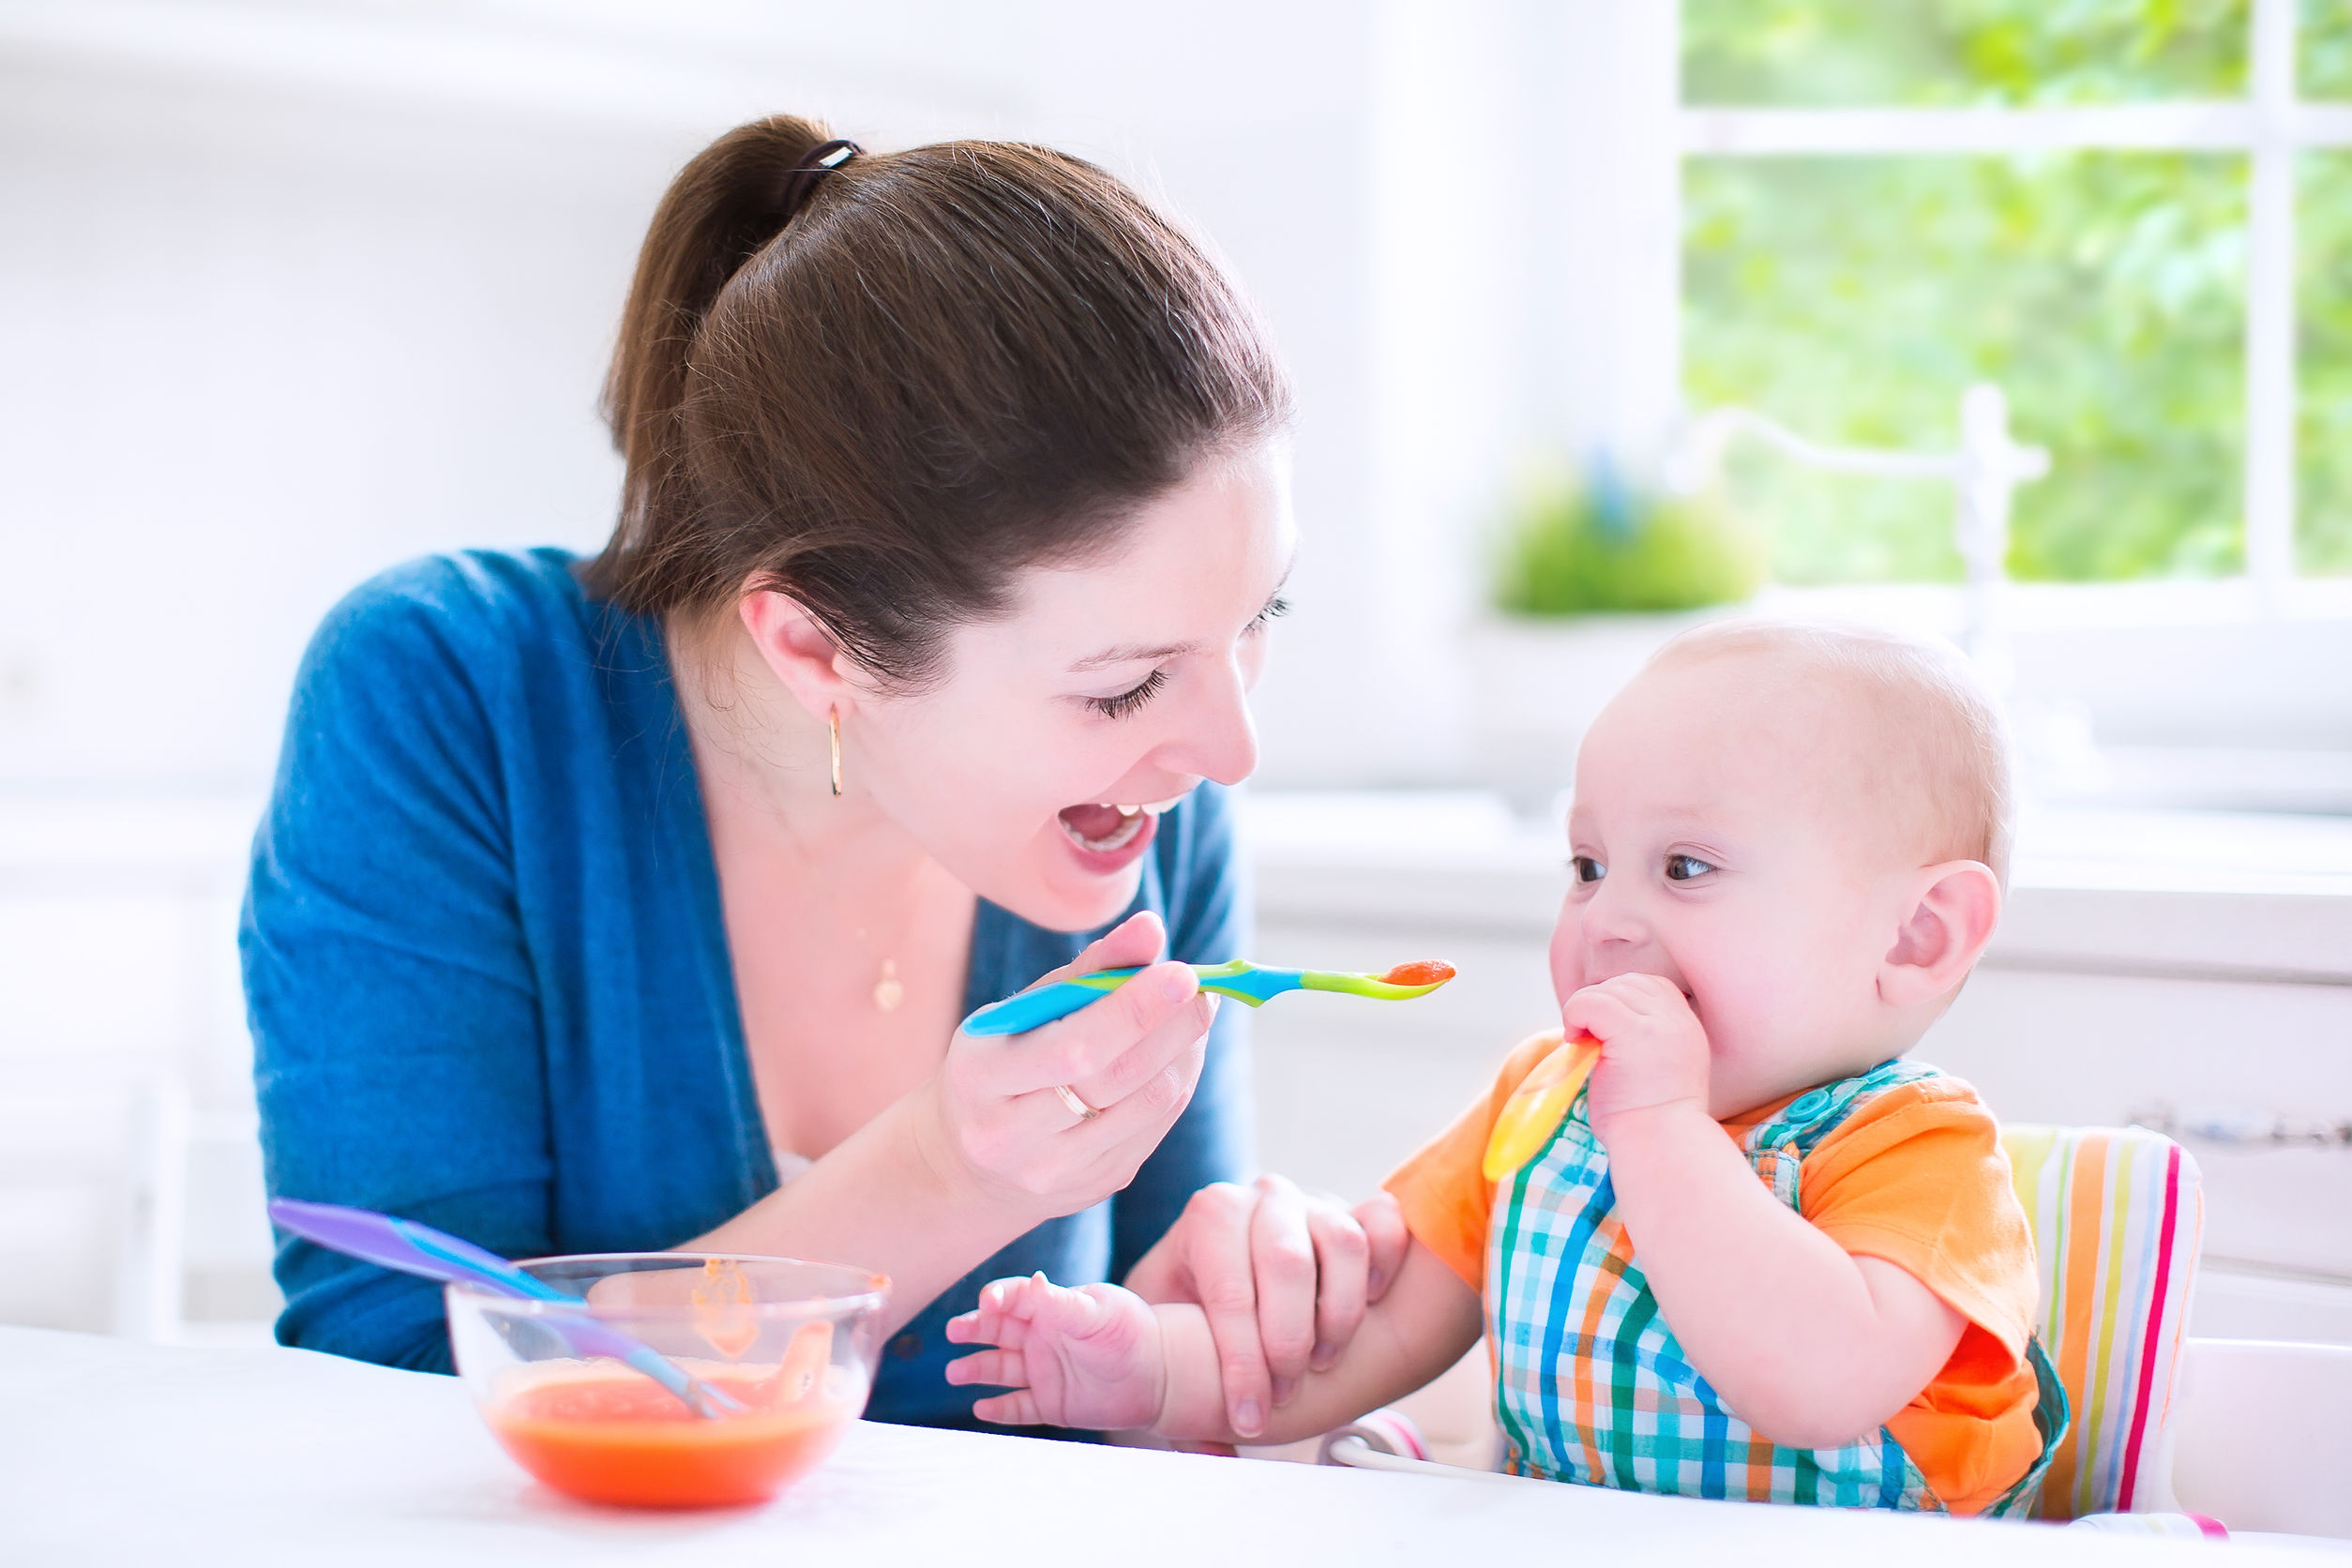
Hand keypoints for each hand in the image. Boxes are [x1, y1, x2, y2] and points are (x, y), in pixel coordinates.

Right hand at [914, 911, 1216, 1222]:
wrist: (968, 1163)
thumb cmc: (1003, 1061)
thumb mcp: (1022, 1011)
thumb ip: (1089, 969)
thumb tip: (1152, 928)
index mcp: (980, 1077)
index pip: (1074, 1047)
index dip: (1135, 1009)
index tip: (1181, 973)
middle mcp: (1009, 1135)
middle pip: (1117, 1078)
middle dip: (1172, 1026)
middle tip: (1200, 988)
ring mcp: (1054, 1170)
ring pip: (1148, 1105)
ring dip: (1184, 1053)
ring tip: (1191, 1015)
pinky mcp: (1094, 1186)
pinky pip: (1156, 1129)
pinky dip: (1178, 1082)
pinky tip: (1177, 1054)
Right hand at [944, 1273, 1163, 1430]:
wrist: (1159, 1374)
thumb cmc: (1129, 1332)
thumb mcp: (1098, 1312)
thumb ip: (1064, 1303)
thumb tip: (1033, 1281)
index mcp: (1051, 1307)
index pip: (1015, 1297)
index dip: (998, 1297)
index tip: (986, 1301)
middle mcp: (1040, 1336)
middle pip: (998, 1331)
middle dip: (974, 1329)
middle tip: (954, 1331)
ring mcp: (1043, 1370)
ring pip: (1000, 1369)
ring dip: (976, 1369)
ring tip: (954, 1372)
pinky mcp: (1051, 1403)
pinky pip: (1018, 1407)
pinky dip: (999, 1409)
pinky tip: (980, 1408)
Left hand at [1122, 1176, 1408, 1438]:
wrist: (1225, 1277)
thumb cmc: (1193, 1314)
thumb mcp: (1162, 1336)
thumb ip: (1167, 1385)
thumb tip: (1209, 1444)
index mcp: (1210, 1218)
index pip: (1230, 1289)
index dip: (1242, 1363)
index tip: (1249, 1418)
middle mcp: (1263, 1200)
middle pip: (1287, 1261)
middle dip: (1288, 1342)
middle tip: (1286, 1393)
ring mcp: (1315, 1204)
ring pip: (1342, 1243)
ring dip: (1339, 1314)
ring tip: (1324, 1361)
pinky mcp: (1358, 1214)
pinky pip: (1383, 1223)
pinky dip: (1385, 1261)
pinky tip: (1371, 1302)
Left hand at [1564, 973, 1711, 1142]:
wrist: (1660, 1146)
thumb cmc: (1649, 1123)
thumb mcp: (1658, 1072)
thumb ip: (1644, 1042)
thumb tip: (1601, 1027)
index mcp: (1687, 1029)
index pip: (1652, 987)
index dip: (1621, 1001)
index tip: (1605, 1033)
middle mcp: (1679, 1020)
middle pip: (1629, 983)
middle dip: (1601, 1004)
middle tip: (1589, 1040)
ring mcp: (1659, 1024)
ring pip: (1608, 990)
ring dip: (1585, 1011)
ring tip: (1582, 1044)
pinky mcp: (1634, 1032)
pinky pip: (1591, 1002)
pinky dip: (1574, 1014)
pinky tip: (1574, 1042)